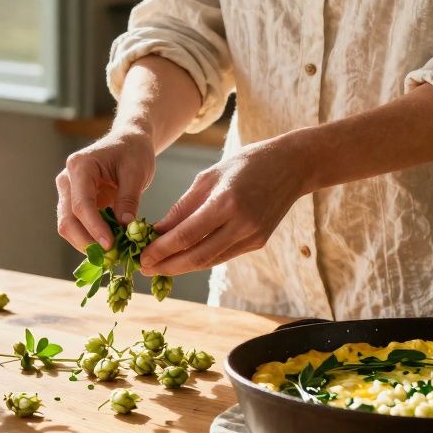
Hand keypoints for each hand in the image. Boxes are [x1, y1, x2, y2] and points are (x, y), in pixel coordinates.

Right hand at [56, 131, 155, 250]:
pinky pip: (77, 225)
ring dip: (87, 244)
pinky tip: (108, 247)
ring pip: (68, 226)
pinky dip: (90, 238)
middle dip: (87, 242)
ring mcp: (68, 192)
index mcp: (80, 166)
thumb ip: (129, 199)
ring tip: (111, 256)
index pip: (81, 204)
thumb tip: (125, 227)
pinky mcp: (74, 203)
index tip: (111, 245)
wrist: (128, 142)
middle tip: (110, 258)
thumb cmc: (133, 152)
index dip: (94, 228)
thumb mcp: (136, 172)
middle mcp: (67, 179)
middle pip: (68, 219)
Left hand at [140, 136, 306, 275]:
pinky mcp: (258, 242)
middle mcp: (241, 224)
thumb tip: (157, 231)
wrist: (291, 166)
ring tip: (159, 267)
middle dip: (167, 266)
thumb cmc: (244, 164)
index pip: (185, 235)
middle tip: (144, 268)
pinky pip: (223, 255)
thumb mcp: (208, 177)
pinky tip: (183, 259)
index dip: (160, 250)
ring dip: (182, 267)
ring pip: (210, 261)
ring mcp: (252, 236)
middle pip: (197, 256)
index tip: (141, 257)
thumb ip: (183, 207)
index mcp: (225, 202)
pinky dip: (201, 258)